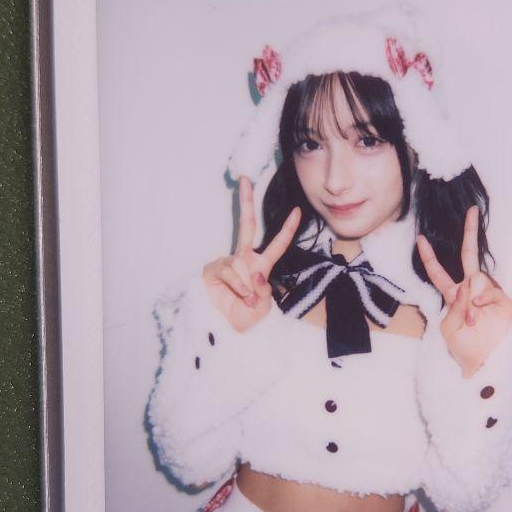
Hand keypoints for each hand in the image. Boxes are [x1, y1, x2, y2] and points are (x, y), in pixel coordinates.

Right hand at [203, 177, 300, 333]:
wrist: (229, 332)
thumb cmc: (247, 318)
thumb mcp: (263, 306)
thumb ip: (263, 289)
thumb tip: (257, 272)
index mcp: (262, 266)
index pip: (277, 244)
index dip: (287, 229)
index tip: (298, 211)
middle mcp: (244, 260)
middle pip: (246, 225)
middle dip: (246, 201)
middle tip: (245, 179)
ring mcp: (228, 263)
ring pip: (240, 263)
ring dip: (246, 285)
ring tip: (246, 300)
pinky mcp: (213, 269)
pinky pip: (228, 271)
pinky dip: (236, 285)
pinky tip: (238, 295)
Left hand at [417, 206, 511, 377]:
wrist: (483, 364)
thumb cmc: (464, 349)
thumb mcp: (449, 329)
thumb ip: (455, 306)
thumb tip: (466, 286)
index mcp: (454, 297)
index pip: (438, 273)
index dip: (429, 257)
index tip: (420, 239)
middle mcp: (471, 290)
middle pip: (469, 256)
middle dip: (470, 232)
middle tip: (471, 211)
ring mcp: (488, 293)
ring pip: (476, 277)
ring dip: (470, 298)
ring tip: (471, 320)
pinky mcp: (503, 301)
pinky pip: (489, 290)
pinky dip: (482, 299)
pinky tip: (479, 311)